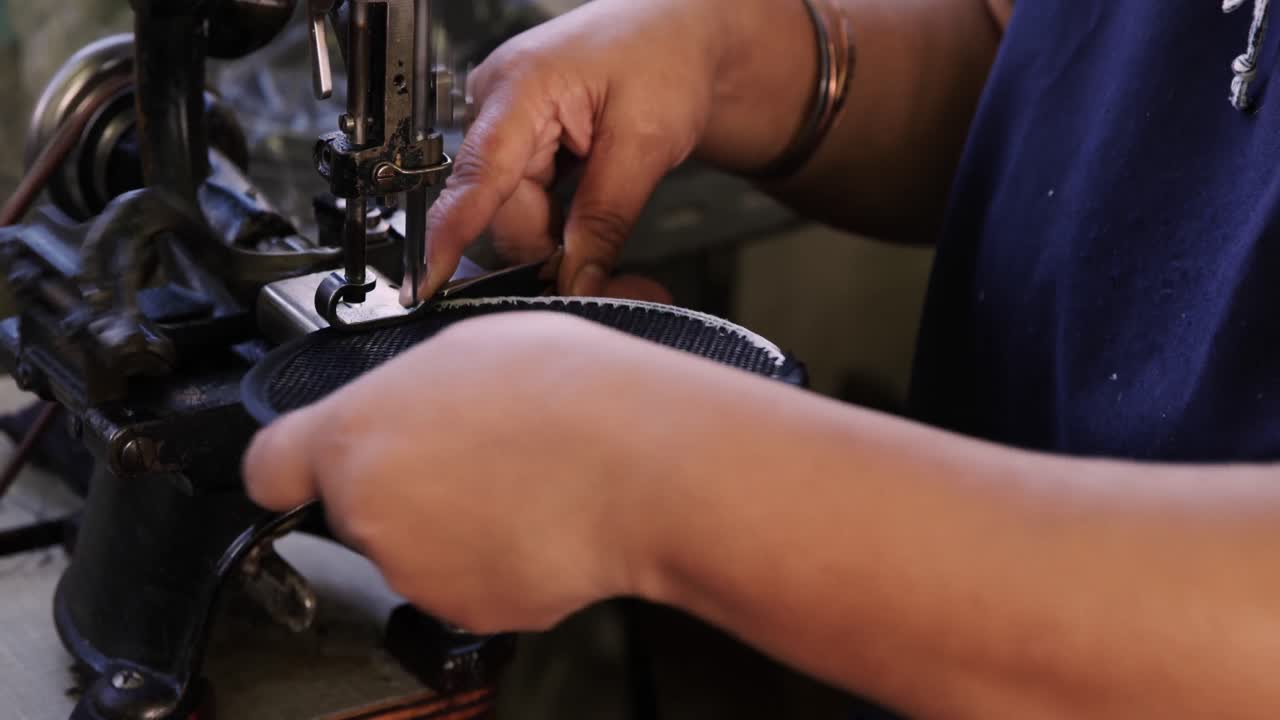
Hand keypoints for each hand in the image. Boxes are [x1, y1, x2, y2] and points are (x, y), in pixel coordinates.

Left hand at [241, 312, 733, 632]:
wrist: (646, 465)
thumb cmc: (574, 393)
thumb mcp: (470, 343)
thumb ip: (409, 382)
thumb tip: (410, 395)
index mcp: (355, 435)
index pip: (270, 468)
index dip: (299, 464)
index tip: (316, 464)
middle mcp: (371, 512)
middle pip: (358, 507)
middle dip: (404, 484)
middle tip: (472, 450)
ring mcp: (419, 570)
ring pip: (416, 548)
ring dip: (453, 522)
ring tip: (521, 478)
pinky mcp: (470, 609)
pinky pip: (468, 582)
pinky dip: (496, 559)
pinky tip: (540, 517)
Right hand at [420, 0, 815, 297]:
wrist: (679, 31)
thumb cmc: (664, 52)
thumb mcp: (647, 140)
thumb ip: (606, 216)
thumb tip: (576, 281)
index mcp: (522, 85)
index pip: (478, 173)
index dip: (452, 232)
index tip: (430, 279)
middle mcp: (500, 104)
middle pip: (501, 209)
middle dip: (547, 246)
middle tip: (606, 272)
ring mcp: (508, 125)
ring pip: (516, 214)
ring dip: (558, 236)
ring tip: (609, 227)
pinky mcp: (523, 144)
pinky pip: (528, 203)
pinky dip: (560, 223)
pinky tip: (590, 212)